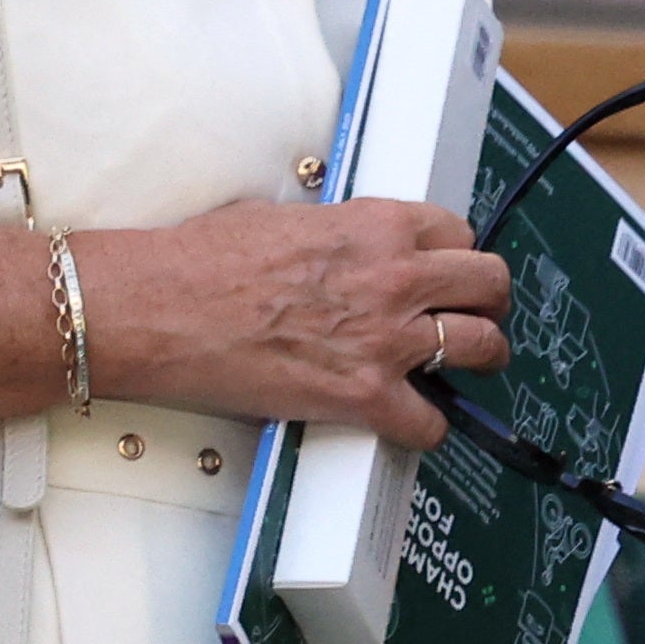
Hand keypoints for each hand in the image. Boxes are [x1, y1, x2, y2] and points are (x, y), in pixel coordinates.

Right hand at [83, 195, 511, 439]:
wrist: (154, 309)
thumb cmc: (198, 263)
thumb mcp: (282, 217)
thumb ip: (336, 232)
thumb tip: (347, 245)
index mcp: (374, 226)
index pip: (459, 234)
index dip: (456, 256)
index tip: (449, 272)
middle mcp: (393, 278)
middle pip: (490, 284)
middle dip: (486, 302)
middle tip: (473, 315)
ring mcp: (384, 338)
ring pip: (482, 347)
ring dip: (477, 358)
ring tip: (461, 367)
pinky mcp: (364, 394)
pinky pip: (430, 422)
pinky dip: (423, 426)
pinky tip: (406, 418)